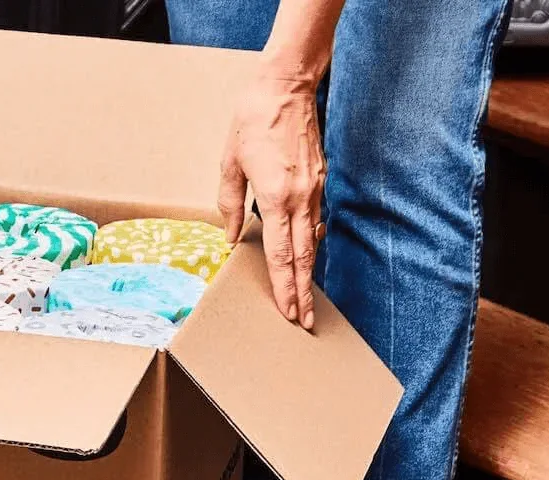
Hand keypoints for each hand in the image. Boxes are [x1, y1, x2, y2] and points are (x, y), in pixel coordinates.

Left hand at [217, 76, 325, 329]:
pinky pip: (315, 220)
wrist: (285, 89)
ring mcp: (314, 190)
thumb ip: (230, 204)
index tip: (289, 312)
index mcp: (276, 197)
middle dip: (304, 292)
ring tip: (306, 300)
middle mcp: (301, 198)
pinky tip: (304, 257)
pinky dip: (310, 244)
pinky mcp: (319, 180)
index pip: (282, 255)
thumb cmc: (252, 123)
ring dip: (309, 273)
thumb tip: (232, 236)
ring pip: (313, 242)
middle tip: (304, 322)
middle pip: (304, 257)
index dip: (286, 287)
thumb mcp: (230, 164)